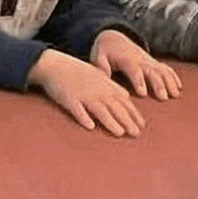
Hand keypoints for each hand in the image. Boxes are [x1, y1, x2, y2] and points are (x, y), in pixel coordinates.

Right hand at [29, 48, 147, 135]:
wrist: (55, 64)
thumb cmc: (78, 71)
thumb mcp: (99, 75)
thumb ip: (113, 86)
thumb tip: (126, 96)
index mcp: (106, 86)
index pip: (124, 101)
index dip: (134, 113)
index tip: (142, 125)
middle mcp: (97, 91)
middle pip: (115, 107)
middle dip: (127, 121)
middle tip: (136, 134)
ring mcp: (83, 95)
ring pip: (99, 110)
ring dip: (110, 122)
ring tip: (120, 133)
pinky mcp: (69, 99)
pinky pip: (77, 110)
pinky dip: (84, 117)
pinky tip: (90, 127)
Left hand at [91, 29, 181, 99]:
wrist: (114, 37)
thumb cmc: (105, 50)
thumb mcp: (98, 55)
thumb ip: (101, 66)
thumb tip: (103, 76)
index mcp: (127, 59)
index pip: (135, 70)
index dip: (139, 81)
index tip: (143, 93)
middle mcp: (141, 59)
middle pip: (152, 71)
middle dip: (158, 84)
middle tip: (163, 97)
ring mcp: (149, 61)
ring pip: (162, 70)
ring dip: (169, 82)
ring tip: (175, 95)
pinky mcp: (153, 63)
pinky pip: (166, 68)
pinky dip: (173, 77)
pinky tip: (178, 87)